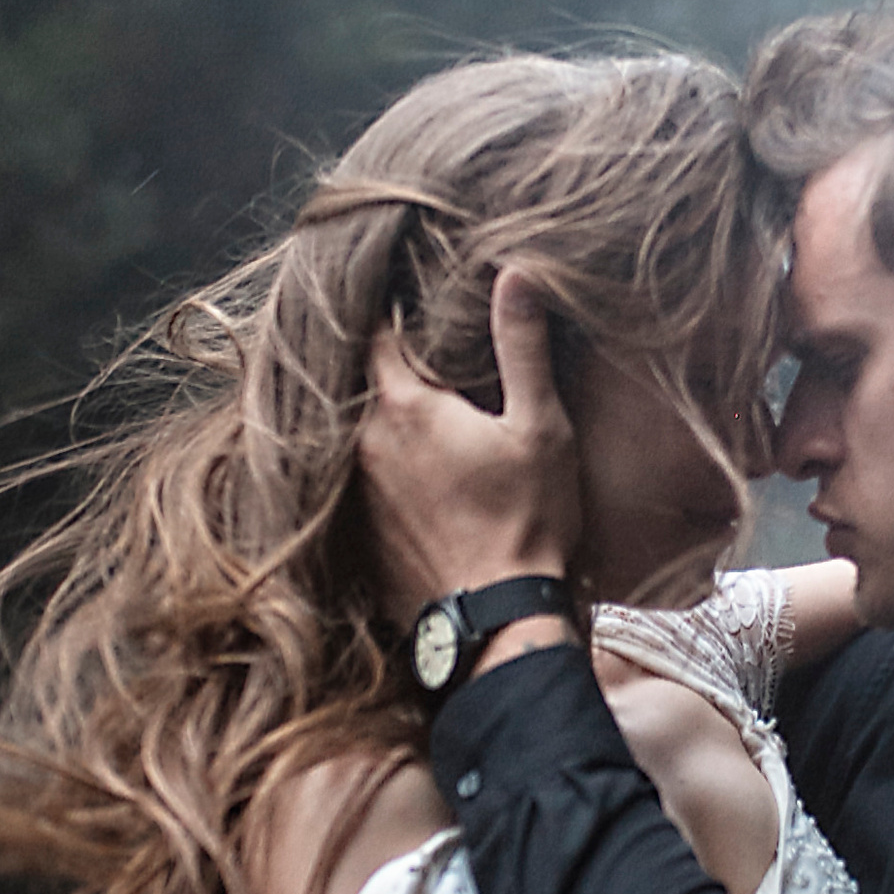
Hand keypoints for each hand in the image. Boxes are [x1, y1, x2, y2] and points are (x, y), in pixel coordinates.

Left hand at [360, 271, 582, 631]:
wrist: (499, 619)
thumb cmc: (528, 521)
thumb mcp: (540, 426)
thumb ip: (522, 347)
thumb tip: (516, 274)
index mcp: (405, 406)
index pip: (376, 332)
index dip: (393, 310)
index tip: (411, 294)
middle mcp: (364, 442)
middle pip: (359, 378)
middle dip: (381, 359)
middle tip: (411, 342)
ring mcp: (355, 490)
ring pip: (353, 428)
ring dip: (377, 412)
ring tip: (413, 401)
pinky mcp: (359, 529)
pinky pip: (358, 476)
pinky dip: (376, 461)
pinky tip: (409, 466)